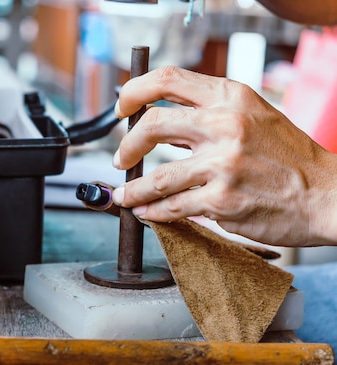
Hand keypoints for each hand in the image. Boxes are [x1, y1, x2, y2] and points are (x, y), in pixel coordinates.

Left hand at [111, 66, 336, 246]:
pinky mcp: (222, 200)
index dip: (135, 91)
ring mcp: (223, 164)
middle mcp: (225, 125)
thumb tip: (159, 123)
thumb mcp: (253, 115)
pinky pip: (173, 207)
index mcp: (231, 97)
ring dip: (133, 189)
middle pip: (151, 124)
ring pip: (156, 177)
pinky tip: (148, 213)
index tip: (122, 106)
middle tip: (121, 158)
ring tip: (126, 195)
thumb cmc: (287, 156)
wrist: (326, 194)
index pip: (168, 80)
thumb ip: (209, 113)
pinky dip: (154, 212)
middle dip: (127, 145)